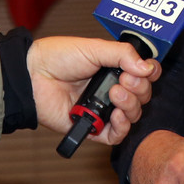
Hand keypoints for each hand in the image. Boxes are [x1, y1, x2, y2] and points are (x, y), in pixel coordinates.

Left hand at [27, 36, 160, 145]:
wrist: (33, 76)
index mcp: (114, 69)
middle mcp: (111, 89)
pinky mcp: (93, 127)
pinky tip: (115, 115)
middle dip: (139, 88)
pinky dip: (122, 126)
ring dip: (131, 105)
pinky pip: (117, 135)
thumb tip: (147, 66)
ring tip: (115, 94)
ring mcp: (103, 109)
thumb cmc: (58, 57)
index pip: (144, 75)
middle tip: (125, 80)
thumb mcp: (94, 48)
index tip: (147, 70)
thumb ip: (123, 54)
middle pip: (143, 96)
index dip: (150, 73)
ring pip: (133, 115)